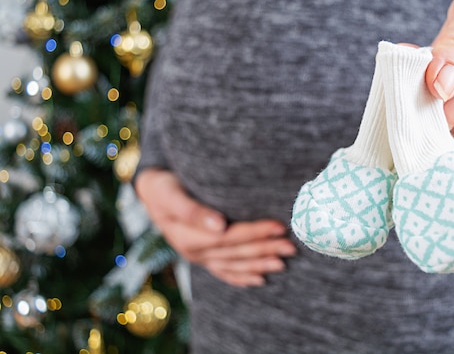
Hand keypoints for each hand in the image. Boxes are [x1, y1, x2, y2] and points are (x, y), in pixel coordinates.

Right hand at [135, 168, 296, 286]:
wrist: (150, 190)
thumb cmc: (162, 186)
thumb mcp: (170, 193)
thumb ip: (192, 210)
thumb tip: (219, 226)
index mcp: (188, 236)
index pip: (230, 237)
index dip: (256, 233)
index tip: (279, 226)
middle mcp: (194, 251)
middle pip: (236, 253)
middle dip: (265, 249)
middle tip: (291, 246)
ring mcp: (198, 257)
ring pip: (234, 265)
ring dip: (260, 264)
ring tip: (284, 262)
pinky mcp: (201, 257)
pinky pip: (224, 272)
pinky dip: (243, 276)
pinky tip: (260, 279)